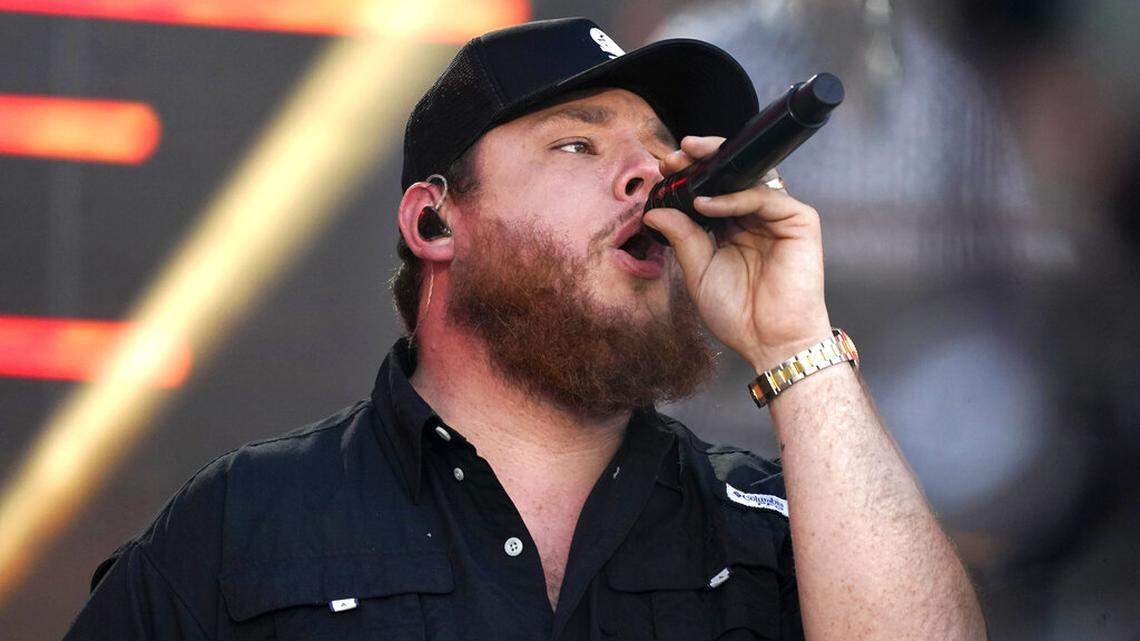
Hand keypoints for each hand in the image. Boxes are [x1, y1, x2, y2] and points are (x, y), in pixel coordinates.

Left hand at [643, 135, 831, 372]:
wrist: (770, 341)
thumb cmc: (737, 313)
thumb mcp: (698, 273)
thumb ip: (681, 238)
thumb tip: (654, 210)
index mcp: (732, 227)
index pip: (712, 189)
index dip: (690, 175)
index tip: (664, 168)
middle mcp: (756, 216)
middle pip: (732, 174)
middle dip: (703, 159)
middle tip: (675, 155)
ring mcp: (779, 216)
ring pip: (751, 176)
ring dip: (716, 167)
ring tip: (686, 165)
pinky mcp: (800, 221)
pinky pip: (766, 197)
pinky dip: (735, 197)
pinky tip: (707, 204)